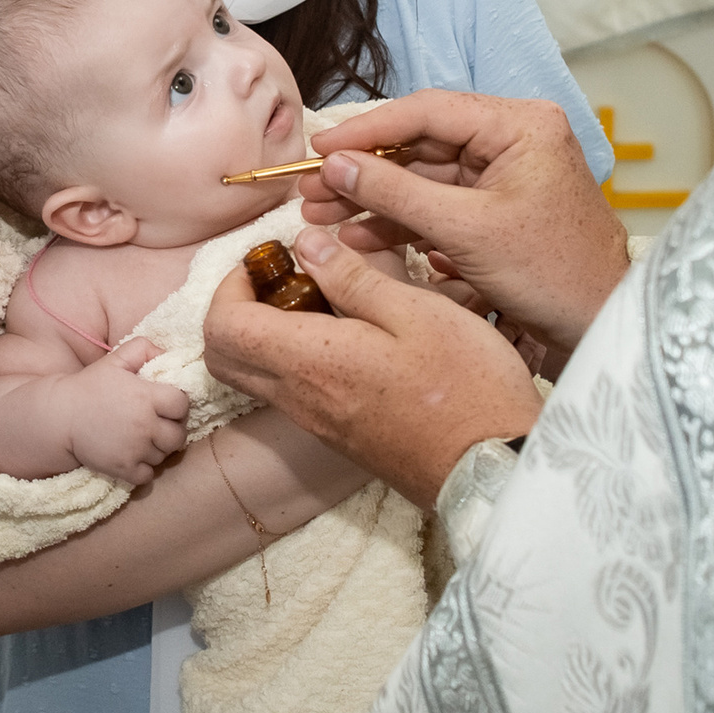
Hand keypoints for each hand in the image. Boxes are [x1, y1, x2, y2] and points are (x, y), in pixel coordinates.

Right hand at [62, 342, 191, 486]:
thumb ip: (143, 349)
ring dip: (158, 449)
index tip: (166, 404)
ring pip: (164, 455)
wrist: (60, 417)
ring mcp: (135, 450)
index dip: (177, 404)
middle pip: (179, 435)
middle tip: (159, 424)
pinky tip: (135, 456)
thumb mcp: (115, 360)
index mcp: (146, 397)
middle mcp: (145, 426)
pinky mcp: (124, 469)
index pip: (182, 404)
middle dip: (173, 429)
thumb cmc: (89, 387)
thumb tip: (167, 354)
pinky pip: (149, 475)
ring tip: (144, 439)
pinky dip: (145, 469)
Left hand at [205, 228, 541, 509]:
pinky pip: (288, 391)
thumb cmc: (464, 385)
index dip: (231, 284)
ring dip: (267, 331)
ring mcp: (316, 422)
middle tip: (285, 277)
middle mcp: (299, 398)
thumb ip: (352, 278)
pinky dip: (294, 356)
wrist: (491, 467)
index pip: (222, 326)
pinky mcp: (337, 434)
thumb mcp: (416, 311)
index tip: (272, 259)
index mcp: (310, 361)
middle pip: (222, 356)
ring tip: (324, 298)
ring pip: (254, 375)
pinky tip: (349, 334)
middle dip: (236, 308)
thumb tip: (305, 246)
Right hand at [296, 90, 628, 354]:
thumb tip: (337, 165)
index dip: (366, 131)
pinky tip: (358, 236)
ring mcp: (504, 174)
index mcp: (519, 125)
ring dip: (374, 198)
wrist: (599, 324)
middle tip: (310, 190)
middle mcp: (513, 138)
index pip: (427, 111)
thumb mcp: (466, 230)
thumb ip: (397, 194)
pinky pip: (438, 204)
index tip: (319, 151)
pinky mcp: (495, 208)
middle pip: (420, 143)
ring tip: (320, 217)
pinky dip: (400, 220)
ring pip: (423, 177)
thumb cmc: (553, 273)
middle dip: (363, 170)